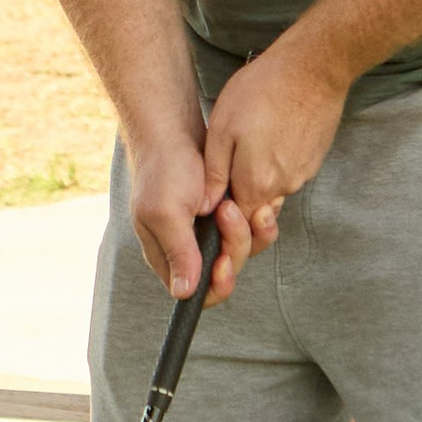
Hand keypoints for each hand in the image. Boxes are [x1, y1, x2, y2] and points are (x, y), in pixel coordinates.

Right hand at [128, 126, 255, 301]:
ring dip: (248, 229)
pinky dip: (258, 218)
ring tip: (235, 200)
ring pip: (243, 249)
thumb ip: (178, 252)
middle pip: (226, 270)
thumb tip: (183, 293)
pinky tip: (257, 202)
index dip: (216, 284)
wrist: (173, 127)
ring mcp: (209, 231)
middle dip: (234, 244)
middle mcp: (189, 248)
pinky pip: (252, 228)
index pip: (197, 292)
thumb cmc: (163, 167)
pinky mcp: (227, 213)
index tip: (223, 261)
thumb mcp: (165, 211)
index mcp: (167, 254)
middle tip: (227, 210)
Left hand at [201, 30, 350, 243]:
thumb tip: (205, 207)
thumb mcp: (222, 127)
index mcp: (257, 184)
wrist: (314, 67)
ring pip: (274, 192)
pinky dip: (276, 166)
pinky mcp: (314, 160)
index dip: (224, 222)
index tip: (214, 204)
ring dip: (258, 182)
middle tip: (228, 172)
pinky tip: (268, 139)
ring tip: (248, 147)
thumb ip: (214, 173)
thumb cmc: (262, 90)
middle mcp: (283, 187)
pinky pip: (289, 175)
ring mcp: (303, 174)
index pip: (238, 226)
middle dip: (241, 205)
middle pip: (257, 212)